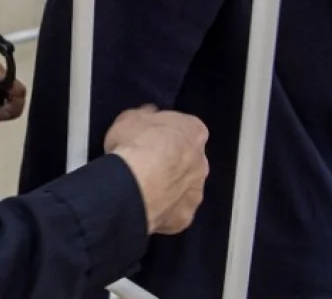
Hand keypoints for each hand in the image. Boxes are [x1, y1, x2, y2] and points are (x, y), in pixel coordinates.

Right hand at [104, 105, 208, 235]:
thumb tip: (149, 114)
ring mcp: (196, 192)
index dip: (167, 134)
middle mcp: (202, 162)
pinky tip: (145, 207)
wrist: (132, 185)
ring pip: (185, 188)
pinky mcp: (185, 217)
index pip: (186, 129)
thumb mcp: (130, 118)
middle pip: (189, 160)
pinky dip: (163, 210)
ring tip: (143, 189)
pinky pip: (175, 212)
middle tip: (147, 164)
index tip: (150, 137)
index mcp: (193, 131)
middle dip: (173, 162)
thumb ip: (144, 116)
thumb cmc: (134, 145)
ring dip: (170, 188)